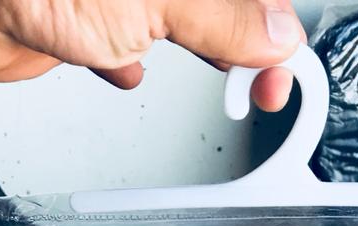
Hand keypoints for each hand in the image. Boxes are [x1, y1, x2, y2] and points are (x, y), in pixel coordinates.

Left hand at [0, 0, 304, 111]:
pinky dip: (128, 57)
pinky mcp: (75, 14)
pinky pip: (116, 35)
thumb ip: (223, 17)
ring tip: (215, 79)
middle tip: (256, 86)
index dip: (273, 29)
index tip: (281, 69)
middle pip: (211, 5)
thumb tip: (277, 35)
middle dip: (237, 42)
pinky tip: (129, 70)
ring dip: (191, 49)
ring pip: (170, 17)